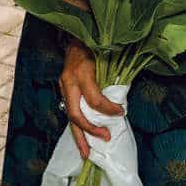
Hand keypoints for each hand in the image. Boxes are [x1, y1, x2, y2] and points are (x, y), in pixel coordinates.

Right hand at [60, 39, 121, 158]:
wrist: (77, 32)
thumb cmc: (94, 43)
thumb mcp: (106, 56)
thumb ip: (112, 78)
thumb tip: (121, 101)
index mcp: (81, 72)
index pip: (95, 99)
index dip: (109, 109)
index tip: (122, 113)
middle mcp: (69, 81)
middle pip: (76, 114)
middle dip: (90, 131)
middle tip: (105, 139)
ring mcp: (64, 86)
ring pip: (69, 117)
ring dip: (79, 136)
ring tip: (86, 153)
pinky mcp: (64, 89)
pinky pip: (70, 111)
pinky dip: (77, 127)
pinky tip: (83, 138)